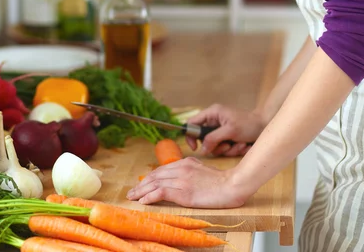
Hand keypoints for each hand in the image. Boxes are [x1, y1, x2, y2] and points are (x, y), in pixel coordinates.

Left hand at [127, 157, 251, 207]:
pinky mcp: (184, 191)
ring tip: (132, 197)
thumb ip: (190, 171)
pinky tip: (143, 201)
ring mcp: (182, 179)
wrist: (232, 185)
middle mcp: (181, 168)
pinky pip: (162, 192)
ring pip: (155, 183)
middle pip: (155, 175)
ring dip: (141, 191)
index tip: (141, 184)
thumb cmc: (222, 181)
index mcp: (186, 162)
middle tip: (131, 192)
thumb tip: (179, 177)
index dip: (149, 177)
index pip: (162, 170)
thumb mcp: (203, 170)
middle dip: (141, 184)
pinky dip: (150, 196)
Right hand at [186, 104, 265, 156]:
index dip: (190, 135)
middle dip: (216, 146)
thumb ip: (213, 138)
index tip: (194, 148)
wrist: (265, 127)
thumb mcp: (230, 130)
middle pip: (203, 139)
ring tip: (239, 144)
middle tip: (226, 145)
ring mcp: (220, 131)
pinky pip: (224, 149)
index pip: (192, 123)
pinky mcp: (227, 139)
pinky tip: (243, 145)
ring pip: (214, 147)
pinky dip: (233, 150)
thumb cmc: (248, 124)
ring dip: (227, 149)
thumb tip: (202, 149)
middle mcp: (214, 122)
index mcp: (212, 113)